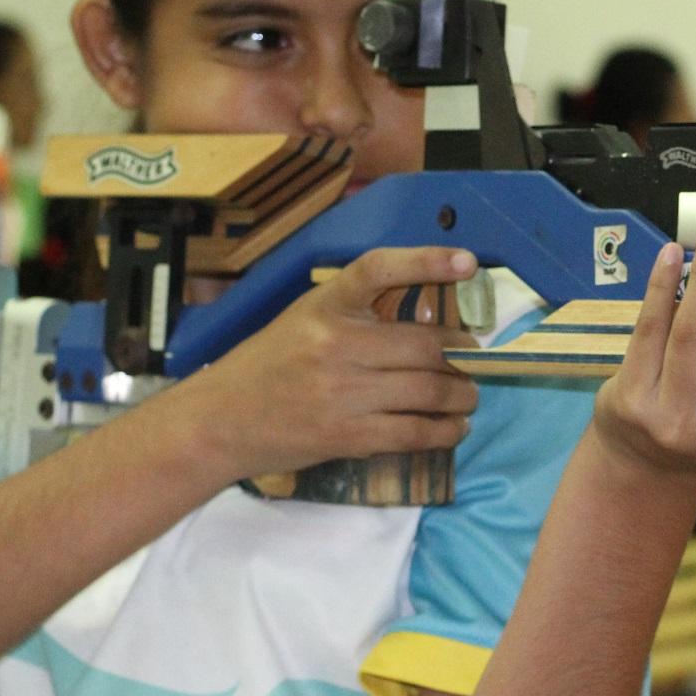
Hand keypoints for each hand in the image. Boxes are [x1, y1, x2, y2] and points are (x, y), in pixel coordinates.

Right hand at [166, 246, 480, 483]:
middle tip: (476, 360)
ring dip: (463, 396)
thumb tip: (431, 317)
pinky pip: (415, 432)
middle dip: (466, 357)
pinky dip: (446, 431)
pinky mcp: (347, 435)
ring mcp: (342, 392)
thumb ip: (356, 314)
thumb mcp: (304, 320)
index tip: (467, 262)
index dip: (426, 261)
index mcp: (324, 305)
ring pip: (430, 391)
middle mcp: (335, 343)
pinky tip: (454, 428)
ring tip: (469, 396)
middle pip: (428, 345)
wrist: (219, 422)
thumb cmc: (268, 367)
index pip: (378, 268)